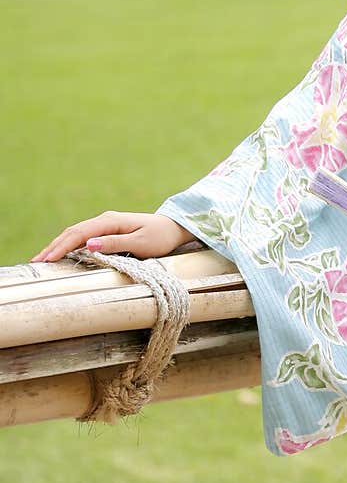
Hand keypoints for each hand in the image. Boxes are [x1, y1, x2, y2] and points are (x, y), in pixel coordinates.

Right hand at [31, 212, 194, 262]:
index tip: (47, 259)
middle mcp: (104, 220)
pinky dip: (69, 245)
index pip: (79, 234)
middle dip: (53, 246)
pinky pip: (83, 237)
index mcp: (110, 221)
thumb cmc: (160, 237)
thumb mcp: (141, 242)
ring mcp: (105, 225)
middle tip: (36, 262)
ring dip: (58, 245)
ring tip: (42, 259)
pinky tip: (60, 253)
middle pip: (72, 232)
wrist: (173, 228)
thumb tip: (89, 244)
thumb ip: (115, 243)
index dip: (61, 247)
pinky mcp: (107, 231)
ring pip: (75, 234)